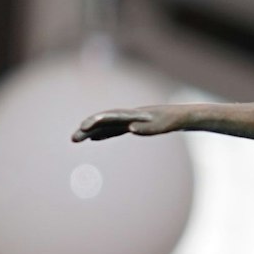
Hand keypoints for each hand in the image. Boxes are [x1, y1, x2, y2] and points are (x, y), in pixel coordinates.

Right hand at [71, 105, 189, 141]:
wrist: (181, 115)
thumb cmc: (172, 120)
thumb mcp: (162, 125)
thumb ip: (147, 128)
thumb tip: (130, 129)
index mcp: (132, 115)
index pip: (110, 117)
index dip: (96, 122)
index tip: (83, 126)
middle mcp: (127, 116)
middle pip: (103, 121)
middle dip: (87, 128)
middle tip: (72, 138)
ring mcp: (128, 120)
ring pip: (105, 125)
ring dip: (91, 131)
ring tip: (75, 139)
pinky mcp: (132, 125)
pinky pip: (113, 130)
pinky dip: (103, 134)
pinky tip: (95, 139)